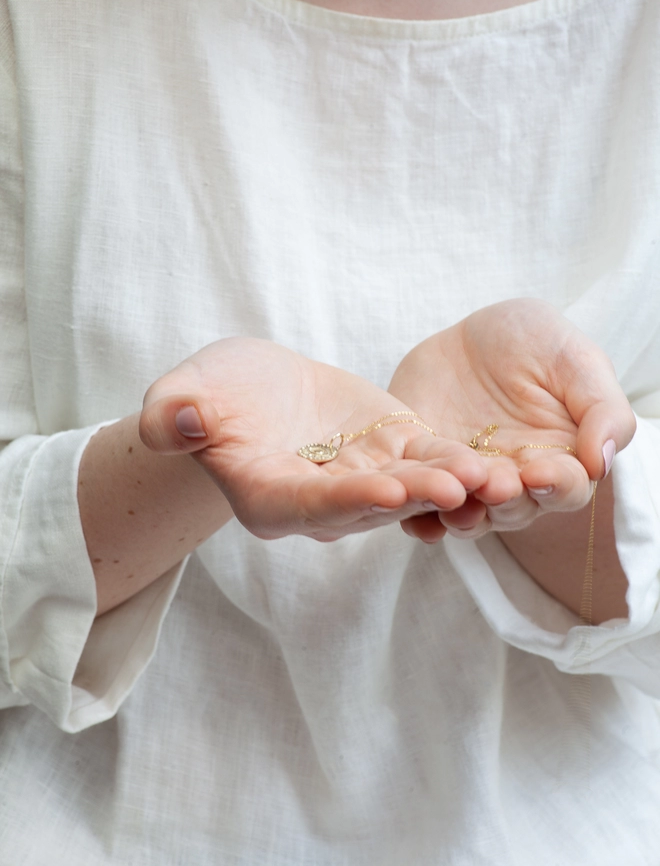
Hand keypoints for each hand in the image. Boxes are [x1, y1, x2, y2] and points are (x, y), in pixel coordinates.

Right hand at [139, 338, 487, 540]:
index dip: (344, 500)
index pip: (307, 505)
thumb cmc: (209, 394)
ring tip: (487, 475)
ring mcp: (361, 481)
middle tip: (453, 489)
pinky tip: (491, 458)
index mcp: (269, 499)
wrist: (250, 389)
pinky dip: (454, 460)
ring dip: (446, 484)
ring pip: (407, 487)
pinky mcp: (391, 453)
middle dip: (411, 497)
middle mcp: (321, 503)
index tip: (381, 491)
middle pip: (369, 505)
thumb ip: (174, 414)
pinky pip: (425, 459)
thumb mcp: (181, 395)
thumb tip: (181, 421)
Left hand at [389, 299, 635, 539]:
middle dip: (505, 501)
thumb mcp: (574, 359)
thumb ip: (600, 408)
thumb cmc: (532, 342)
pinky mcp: (426, 478)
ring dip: (463, 514)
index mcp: (559, 460)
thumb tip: (602, 461)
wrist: (466, 335)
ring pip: (469, 515)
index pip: (565, 489)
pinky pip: (421, 506)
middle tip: (495, 486)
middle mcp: (515, 482)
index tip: (540, 473)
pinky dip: (417, 518)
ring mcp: (469, 484)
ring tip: (453, 499)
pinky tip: (411, 518)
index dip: (556, 485)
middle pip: (515, 510)